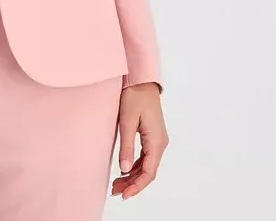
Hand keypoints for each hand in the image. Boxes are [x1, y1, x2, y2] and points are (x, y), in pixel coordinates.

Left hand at [111, 82, 168, 200]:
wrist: (141, 79)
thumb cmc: (134, 96)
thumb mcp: (127, 121)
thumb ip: (126, 146)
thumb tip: (122, 170)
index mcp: (156, 141)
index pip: (148, 172)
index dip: (136, 186)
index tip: (124, 194)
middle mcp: (160, 143)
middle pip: (148, 171)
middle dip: (132, 183)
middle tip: (115, 191)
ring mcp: (157, 139)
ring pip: (146, 165)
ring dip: (132, 175)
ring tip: (116, 184)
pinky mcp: (152, 135)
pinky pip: (145, 156)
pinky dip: (134, 165)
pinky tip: (124, 170)